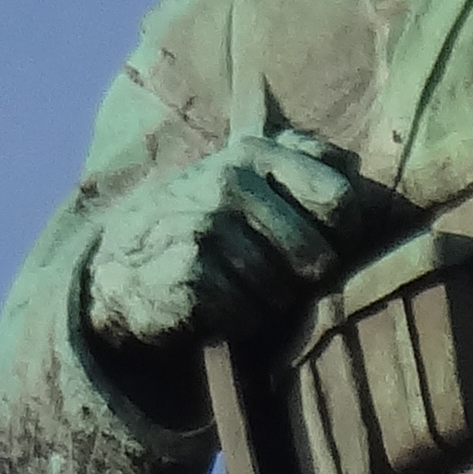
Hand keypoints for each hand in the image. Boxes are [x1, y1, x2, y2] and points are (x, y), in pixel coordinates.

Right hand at [83, 128, 390, 366]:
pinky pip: (248, 315)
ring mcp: (206, 225)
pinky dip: (237, 320)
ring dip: (266, 302)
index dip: (341, 235)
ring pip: (283, 292)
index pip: (339, 200)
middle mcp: (230, 182)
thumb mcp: (246, 173)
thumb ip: (302, 160)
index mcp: (255, 154)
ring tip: (233, 284)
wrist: (120, 260)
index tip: (319, 243)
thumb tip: (352, 166)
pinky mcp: (188, 272)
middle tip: (266, 272)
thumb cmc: (205, 221)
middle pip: (317, 259)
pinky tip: (211, 302)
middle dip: (300, 279)